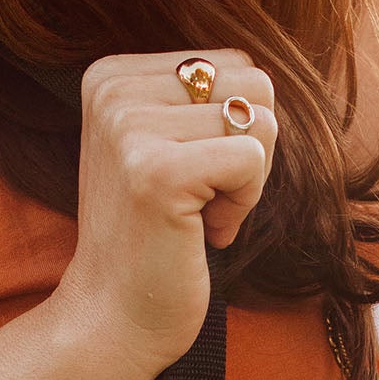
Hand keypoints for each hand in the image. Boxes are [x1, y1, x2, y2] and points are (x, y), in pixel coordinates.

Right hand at [50, 49, 277, 376]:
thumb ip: (204, 98)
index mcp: (111, 74)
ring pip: (261, 119)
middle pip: (253, 82)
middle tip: (205, 197)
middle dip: (249, 147)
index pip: (233, 63)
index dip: (233, 126)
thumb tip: (267, 74)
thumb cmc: (154, 236)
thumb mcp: (168, 144)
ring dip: (248, 180)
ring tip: (201, 213)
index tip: (192, 175)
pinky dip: (244, 204)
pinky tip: (204, 232)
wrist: (114, 316)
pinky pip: (253, 158)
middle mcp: (112, 89)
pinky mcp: (157, 171)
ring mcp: (129, 128)